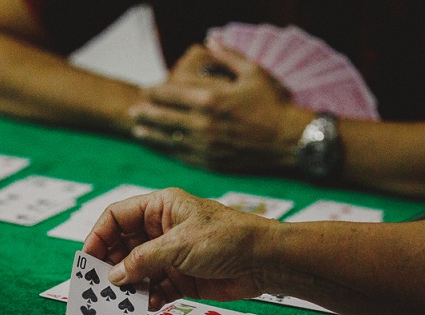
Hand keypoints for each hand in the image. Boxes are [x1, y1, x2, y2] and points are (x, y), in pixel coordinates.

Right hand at [82, 187, 275, 309]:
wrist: (265, 262)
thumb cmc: (226, 239)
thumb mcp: (178, 246)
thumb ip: (142, 261)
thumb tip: (113, 276)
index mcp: (160, 208)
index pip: (117, 217)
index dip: (99, 236)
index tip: (88, 259)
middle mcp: (161, 230)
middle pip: (123, 246)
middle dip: (111, 266)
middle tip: (100, 287)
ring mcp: (170, 255)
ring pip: (137, 270)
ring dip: (129, 285)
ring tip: (121, 301)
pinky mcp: (181, 278)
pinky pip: (154, 288)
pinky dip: (148, 297)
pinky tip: (148, 304)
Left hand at [127, 41, 303, 172]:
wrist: (291, 142)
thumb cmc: (275, 104)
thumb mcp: (254, 72)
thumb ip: (228, 57)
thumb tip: (210, 42)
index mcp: (211, 97)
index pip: (172, 92)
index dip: (155, 90)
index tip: (147, 89)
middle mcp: (203, 123)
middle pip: (164, 116)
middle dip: (146, 112)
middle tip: (133, 110)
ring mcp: (205, 145)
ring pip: (168, 138)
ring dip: (150, 133)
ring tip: (137, 129)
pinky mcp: (210, 162)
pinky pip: (181, 156)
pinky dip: (166, 150)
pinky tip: (158, 147)